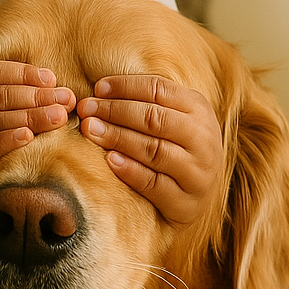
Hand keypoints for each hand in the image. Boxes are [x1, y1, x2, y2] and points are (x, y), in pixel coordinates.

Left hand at [76, 75, 222, 225]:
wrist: (202, 196)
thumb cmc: (180, 147)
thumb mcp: (176, 118)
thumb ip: (148, 102)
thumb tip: (102, 90)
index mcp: (199, 110)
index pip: (160, 90)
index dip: (126, 86)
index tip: (97, 88)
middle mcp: (203, 139)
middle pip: (155, 118)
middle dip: (115, 110)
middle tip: (86, 109)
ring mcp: (197, 172)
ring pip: (154, 150)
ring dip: (118, 137)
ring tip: (91, 130)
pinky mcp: (186, 202)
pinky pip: (155, 184)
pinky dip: (130, 171)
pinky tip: (109, 160)